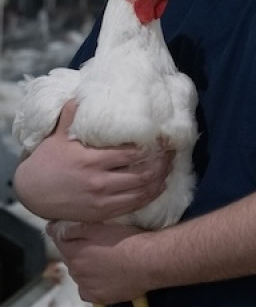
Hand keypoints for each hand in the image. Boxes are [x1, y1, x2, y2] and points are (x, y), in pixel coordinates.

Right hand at [13, 100, 173, 221]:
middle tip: (172, 154)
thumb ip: (72, 116)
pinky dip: (149, 196)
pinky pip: (132, 206)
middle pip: (142, 174)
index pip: (132, 154)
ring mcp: (101, 200)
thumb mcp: (58, 136)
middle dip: (162, 164)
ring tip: (169, 168)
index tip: (165, 139)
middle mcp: (99, 181)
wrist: (31, 192)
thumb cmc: (48, 161)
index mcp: (92, 161)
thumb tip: (81, 94)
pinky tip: (158, 186)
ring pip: (141, 192)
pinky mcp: (101, 213)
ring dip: (160, 180)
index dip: (153, 148)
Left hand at [48, 221, 151, 303]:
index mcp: (75, 253)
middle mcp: (76, 272)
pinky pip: (88, 290)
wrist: (149, 261)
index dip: (64, 234)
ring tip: (103, 259)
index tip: (72, 230)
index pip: (60, 242)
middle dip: (77, 251)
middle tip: (95, 243)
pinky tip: (104, 276)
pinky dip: (92, 283)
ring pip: (79, 275)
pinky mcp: (99, 298)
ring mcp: (87, 287)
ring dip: (85, 267)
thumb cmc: (127, 239)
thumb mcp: (101, 226)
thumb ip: (75, 228)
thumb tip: (52, 229)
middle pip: (70, 259)